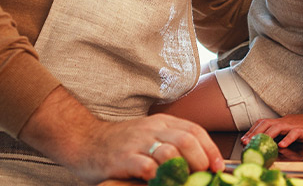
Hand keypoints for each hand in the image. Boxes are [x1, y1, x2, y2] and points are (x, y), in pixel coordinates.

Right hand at [18, 87, 222, 182]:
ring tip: (183, 183)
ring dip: (182, 171)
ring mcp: (137, 143)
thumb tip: (202, 164)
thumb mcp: (150, 136)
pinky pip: (146, 168)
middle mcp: (152, 129)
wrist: (85, 141)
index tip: (218, 168)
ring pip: (170, 153)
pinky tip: (158, 183)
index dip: (211, 150)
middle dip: (200, 162)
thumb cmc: (122, 144)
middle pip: (187, 141)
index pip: (195, 131)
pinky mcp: (122, 158)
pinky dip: (157, 178)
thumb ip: (172, 145)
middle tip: (201, 177)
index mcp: (162, 122)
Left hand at [241, 112, 302, 147]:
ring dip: (266, 135)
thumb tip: (263, 142)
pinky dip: (287, 139)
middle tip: (246, 142)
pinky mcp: (302, 130)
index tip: (243, 140)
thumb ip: (276, 134)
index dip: (251, 131)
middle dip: (254, 133)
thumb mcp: (286, 129)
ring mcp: (292, 125)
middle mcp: (283, 122)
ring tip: (259, 143)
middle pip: (265, 124)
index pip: (262, 123)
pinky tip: (282, 145)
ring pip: (277, 128)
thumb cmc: (302, 127)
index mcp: (278, 122)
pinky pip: (293, 134)